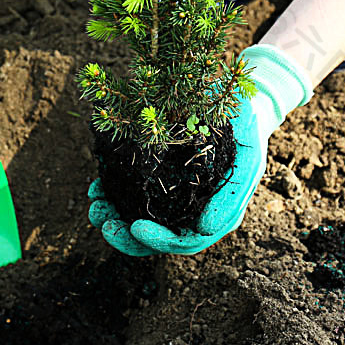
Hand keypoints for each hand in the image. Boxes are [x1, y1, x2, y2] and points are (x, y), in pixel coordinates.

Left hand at [88, 44, 312, 255]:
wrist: (242, 104)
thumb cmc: (247, 131)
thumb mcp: (249, 159)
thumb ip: (230, 196)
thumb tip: (202, 228)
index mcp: (216, 216)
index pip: (183, 240)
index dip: (158, 240)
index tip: (134, 227)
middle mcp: (192, 212)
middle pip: (156, 237)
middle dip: (125, 235)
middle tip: (103, 222)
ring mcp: (174, 197)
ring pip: (139, 219)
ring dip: (113, 217)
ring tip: (95, 206)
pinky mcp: (160, 179)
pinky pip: (132, 195)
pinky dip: (113, 194)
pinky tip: (96, 186)